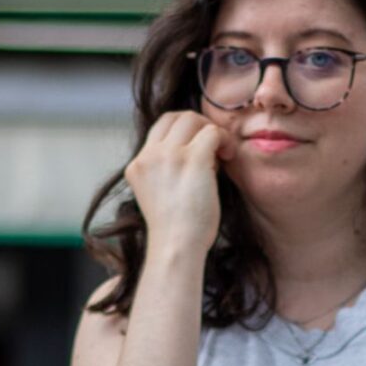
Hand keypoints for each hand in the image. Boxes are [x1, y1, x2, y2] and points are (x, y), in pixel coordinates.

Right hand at [122, 109, 237, 257]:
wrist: (177, 247)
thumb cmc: (177, 232)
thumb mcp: (160, 195)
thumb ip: (167, 172)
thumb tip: (198, 151)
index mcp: (137, 166)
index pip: (159, 128)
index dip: (182, 131)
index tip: (197, 149)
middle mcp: (148, 156)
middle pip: (175, 117)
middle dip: (198, 126)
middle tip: (213, 148)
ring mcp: (168, 155)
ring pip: (192, 119)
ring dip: (211, 132)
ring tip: (221, 156)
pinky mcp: (192, 159)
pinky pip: (212, 132)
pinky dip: (224, 140)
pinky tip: (228, 157)